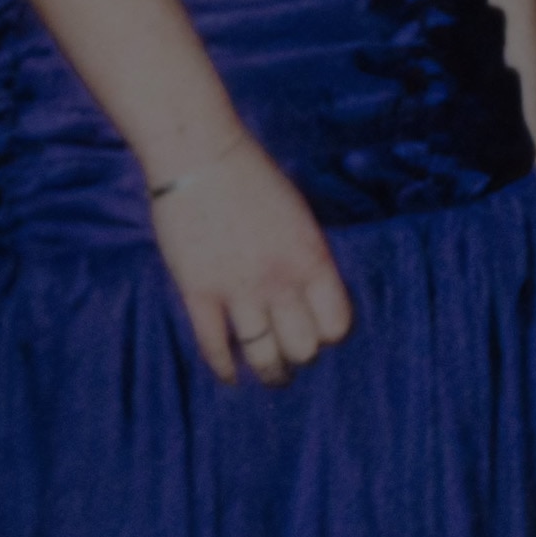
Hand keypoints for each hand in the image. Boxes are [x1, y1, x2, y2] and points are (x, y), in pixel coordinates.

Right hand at [149, 135, 353, 385]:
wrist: (202, 159)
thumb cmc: (255, 180)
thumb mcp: (299, 218)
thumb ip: (307, 258)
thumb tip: (313, 297)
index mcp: (312, 258)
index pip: (336, 323)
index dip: (330, 334)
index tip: (322, 334)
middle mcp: (280, 280)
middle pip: (303, 347)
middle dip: (301, 354)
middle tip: (294, 353)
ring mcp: (238, 290)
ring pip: (263, 356)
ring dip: (270, 372)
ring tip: (273, 377)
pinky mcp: (199, 293)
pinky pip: (215, 347)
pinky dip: (225, 368)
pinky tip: (232, 377)